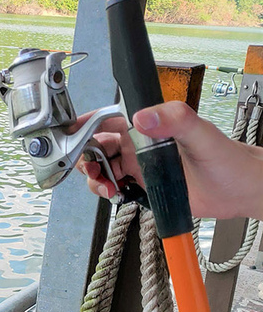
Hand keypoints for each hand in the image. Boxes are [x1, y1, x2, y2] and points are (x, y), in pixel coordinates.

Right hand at [78, 101, 262, 219]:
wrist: (239, 190)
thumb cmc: (226, 158)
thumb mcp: (201, 133)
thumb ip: (174, 119)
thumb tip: (142, 116)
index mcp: (150, 127)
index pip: (109, 120)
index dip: (86, 125)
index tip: (72, 133)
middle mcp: (142, 146)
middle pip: (99, 147)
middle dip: (85, 156)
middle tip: (88, 168)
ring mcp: (142, 167)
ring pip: (104, 169)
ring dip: (95, 177)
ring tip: (104, 186)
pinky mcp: (145, 188)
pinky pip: (117, 188)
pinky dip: (108, 192)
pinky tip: (116, 195)